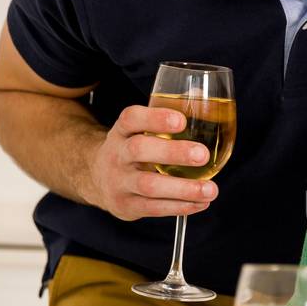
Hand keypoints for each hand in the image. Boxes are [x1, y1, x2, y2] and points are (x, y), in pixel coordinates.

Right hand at [85, 105, 216, 220]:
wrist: (95, 179)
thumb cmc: (132, 150)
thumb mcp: (139, 132)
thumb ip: (166, 118)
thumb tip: (201, 97)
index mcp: (122, 131)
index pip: (131, 118)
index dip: (155, 118)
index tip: (181, 120)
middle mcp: (116, 155)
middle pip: (139, 150)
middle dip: (173, 152)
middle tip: (203, 155)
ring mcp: (119, 182)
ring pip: (148, 185)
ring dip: (183, 188)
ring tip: (211, 189)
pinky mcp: (126, 205)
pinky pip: (154, 208)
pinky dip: (180, 206)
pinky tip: (202, 203)